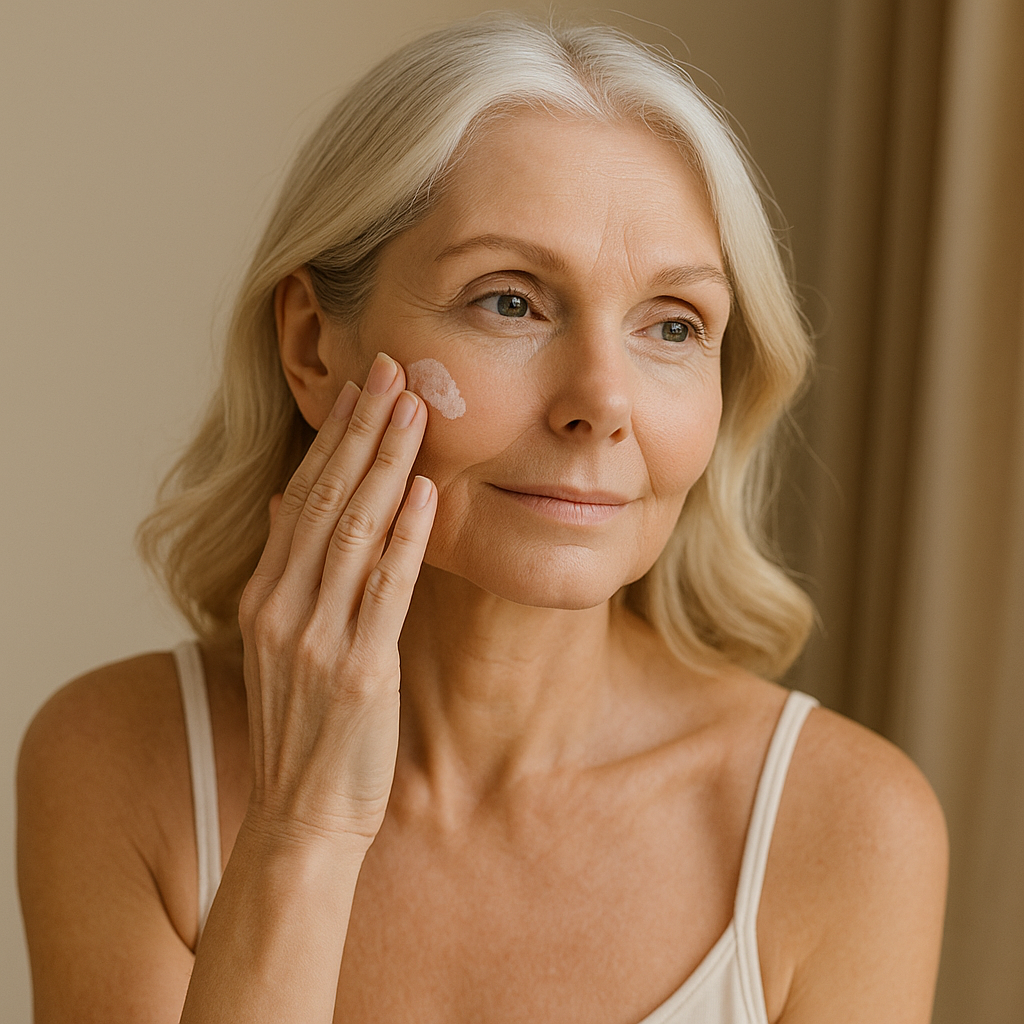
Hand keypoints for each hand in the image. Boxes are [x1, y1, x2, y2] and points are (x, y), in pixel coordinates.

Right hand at [237, 352, 434, 846]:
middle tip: (391, 370)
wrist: (301, 814)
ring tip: (413, 409)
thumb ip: (288, 574)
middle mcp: (283, 608)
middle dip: (362, 431)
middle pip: (326, 500)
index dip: (332, 438)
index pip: (301, 497)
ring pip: (354, 531)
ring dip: (386, 465)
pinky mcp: (357, 671)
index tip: (360, 388)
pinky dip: (407, 537)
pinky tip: (425, 492)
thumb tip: (295, 506)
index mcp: (266, 597)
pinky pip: (385, 589)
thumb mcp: (281, 645)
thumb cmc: (305, 728)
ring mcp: (316, 638)